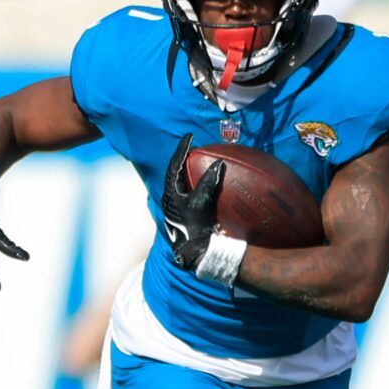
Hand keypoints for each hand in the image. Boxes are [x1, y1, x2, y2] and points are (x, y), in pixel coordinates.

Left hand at [159, 133, 223, 271]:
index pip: (174, 164)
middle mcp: (170, 197)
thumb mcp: (200, 202)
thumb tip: (218, 164)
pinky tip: (204, 180)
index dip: (182, 149)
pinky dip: (195, 181)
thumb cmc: (194, 227)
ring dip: (189, 170)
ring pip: (181, 181)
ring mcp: (176, 205)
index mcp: (170, 192)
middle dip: (183, 158)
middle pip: (175, 171)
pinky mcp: (184, 211)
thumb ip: (208, 182)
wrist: (194, 251)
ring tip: (198, 160)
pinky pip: (188, 190)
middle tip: (194, 147)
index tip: (190, 137)